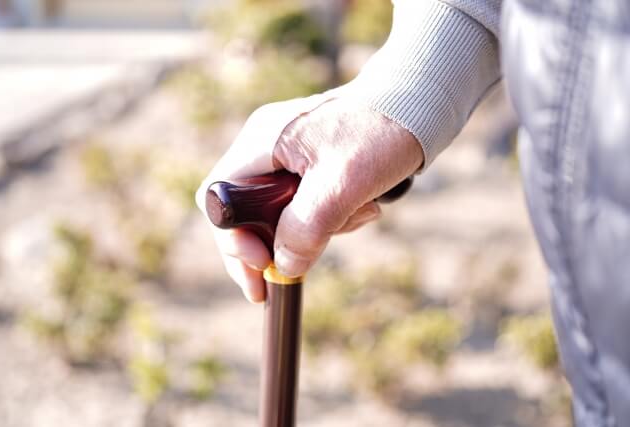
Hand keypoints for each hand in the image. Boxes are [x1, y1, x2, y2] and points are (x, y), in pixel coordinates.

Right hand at [196, 95, 423, 301]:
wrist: (419, 103)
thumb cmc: (381, 132)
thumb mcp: (343, 183)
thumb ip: (306, 226)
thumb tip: (284, 265)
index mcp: (262, 142)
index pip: (219, 199)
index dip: (232, 238)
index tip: (261, 264)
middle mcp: (267, 145)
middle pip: (247, 211)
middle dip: (273, 244)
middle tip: (291, 273)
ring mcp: (289, 153)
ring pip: (280, 212)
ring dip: (314, 230)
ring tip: (357, 217)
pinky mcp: (312, 162)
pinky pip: (306, 203)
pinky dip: (330, 217)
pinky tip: (363, 208)